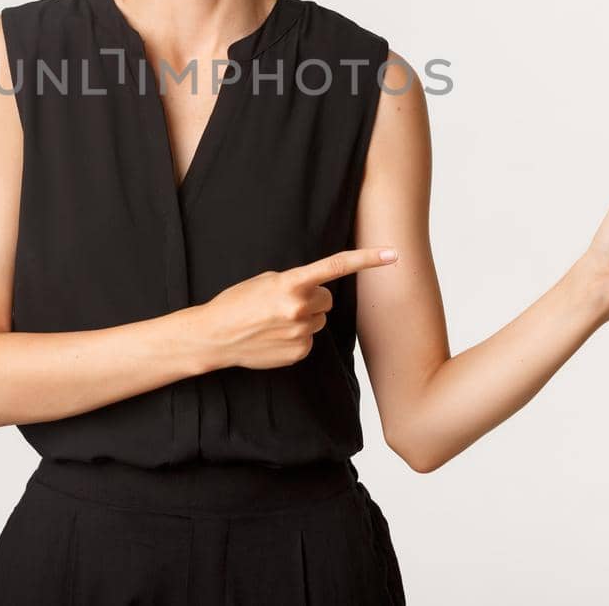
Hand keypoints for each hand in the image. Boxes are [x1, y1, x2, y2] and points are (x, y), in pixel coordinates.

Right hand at [199, 247, 399, 370]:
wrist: (215, 336)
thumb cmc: (236, 303)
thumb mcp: (264, 281)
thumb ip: (295, 282)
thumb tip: (316, 292)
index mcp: (291, 283)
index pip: (336, 267)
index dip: (366, 259)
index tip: (393, 255)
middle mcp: (300, 308)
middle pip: (327, 299)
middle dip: (312, 299)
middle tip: (285, 303)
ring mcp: (301, 333)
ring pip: (319, 320)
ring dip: (304, 318)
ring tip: (274, 321)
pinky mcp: (300, 352)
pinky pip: (310, 340)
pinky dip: (297, 337)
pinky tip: (274, 337)